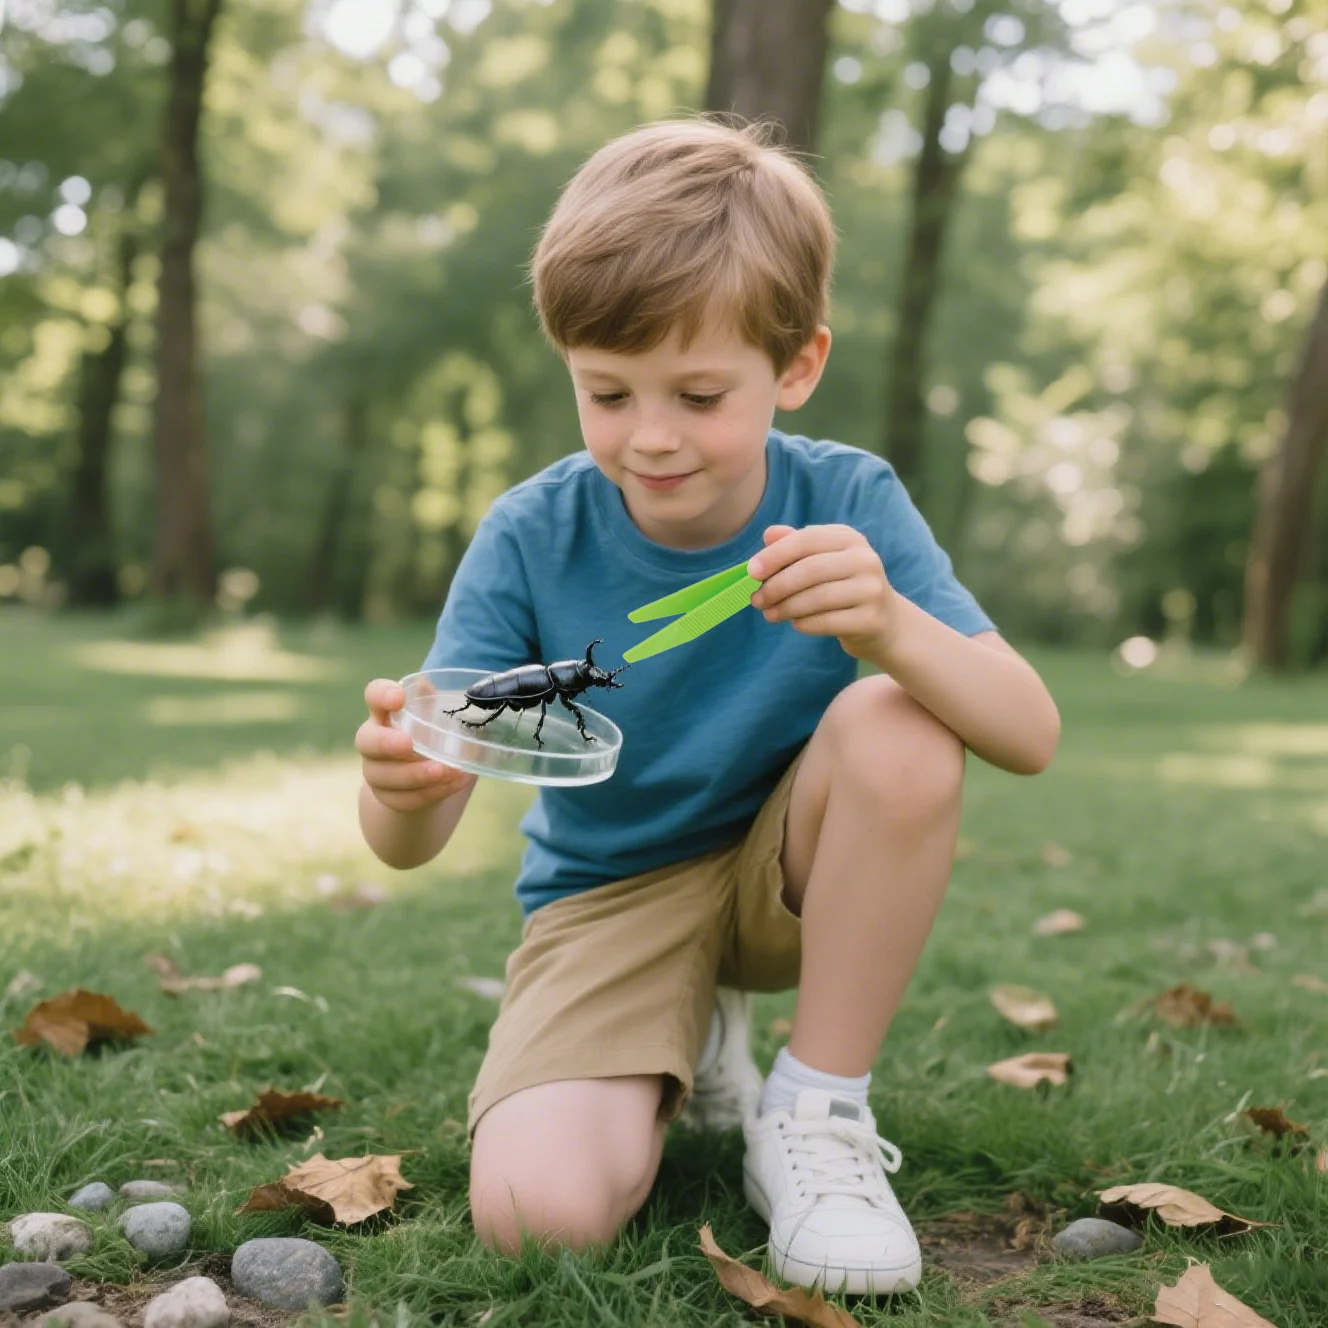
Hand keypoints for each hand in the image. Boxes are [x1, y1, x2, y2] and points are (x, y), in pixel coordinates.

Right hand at [357, 679, 475, 813]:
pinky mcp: (387, 797)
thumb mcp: (441, 718)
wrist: (428, 779)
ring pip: (383, 776)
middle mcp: (373, 740)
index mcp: (386, 712)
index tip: (398, 698)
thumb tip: (443, 689)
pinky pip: (403, 799)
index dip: (381, 694)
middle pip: (366, 740)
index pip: (374, 695)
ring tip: (445, 770)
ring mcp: (376, 770)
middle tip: (409, 744)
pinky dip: (429, 793)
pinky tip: (452, 784)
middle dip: (386, 743)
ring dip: (415, 774)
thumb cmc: (433, 737)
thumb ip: (440, 704)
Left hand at [747, 524, 899, 662]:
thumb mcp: (821, 559)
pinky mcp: (870, 619)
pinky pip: (826, 622)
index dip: (775, 555)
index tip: (751, 571)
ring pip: (817, 598)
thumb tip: (768, 535)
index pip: (807, 540)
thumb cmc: (841, 585)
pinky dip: (803, 624)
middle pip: (810, 570)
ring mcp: (871, 590)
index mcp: (849, 538)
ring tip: (769, 614)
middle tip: (756, 599)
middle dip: (776, 586)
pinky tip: (795, 623)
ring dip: (786, 608)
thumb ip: (795, 545)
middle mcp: (865, 559)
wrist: (882, 620)